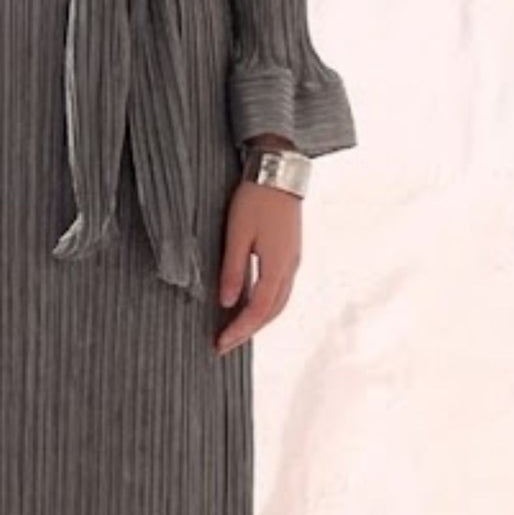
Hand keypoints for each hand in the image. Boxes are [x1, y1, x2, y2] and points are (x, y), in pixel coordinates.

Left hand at [212, 176, 301, 353]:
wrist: (280, 171)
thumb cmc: (256, 199)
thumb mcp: (237, 234)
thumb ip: (233, 269)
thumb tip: (227, 302)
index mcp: (277, 266)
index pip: (258, 310)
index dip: (239, 330)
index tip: (220, 344)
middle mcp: (290, 268)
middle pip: (271, 312)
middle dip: (248, 331)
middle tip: (225, 344)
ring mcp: (293, 261)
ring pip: (278, 302)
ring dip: (258, 320)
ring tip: (235, 330)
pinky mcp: (290, 253)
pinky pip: (279, 288)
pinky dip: (264, 304)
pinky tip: (249, 304)